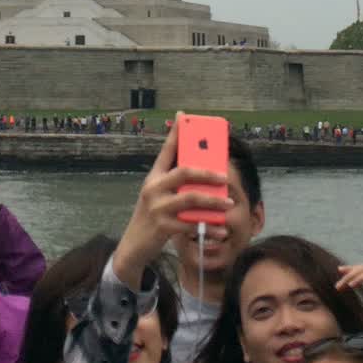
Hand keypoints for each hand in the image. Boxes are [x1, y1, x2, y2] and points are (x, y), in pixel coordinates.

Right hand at [113, 118, 229, 284]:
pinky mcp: (163, 227)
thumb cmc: (151, 217)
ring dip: (214, 201)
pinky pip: (192, 224)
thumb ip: (172, 182)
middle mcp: (153, 188)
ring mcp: (157, 207)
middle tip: (225, 176)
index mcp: (153, 177)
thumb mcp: (157, 196)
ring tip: (229, 203)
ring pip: (191, 198)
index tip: (184, 116)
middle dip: (207, 172)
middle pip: (184, 172)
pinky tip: (221, 228)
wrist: (133, 245)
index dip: (175, 133)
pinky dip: (209, 227)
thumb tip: (197, 167)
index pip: (165, 151)